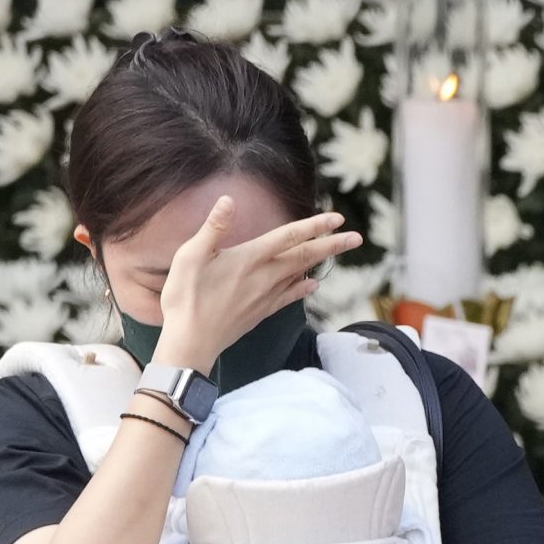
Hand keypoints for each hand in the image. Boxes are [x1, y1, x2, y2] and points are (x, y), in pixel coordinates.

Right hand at [153, 197, 356, 372]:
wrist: (190, 343)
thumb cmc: (186, 297)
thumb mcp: (190, 256)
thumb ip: (213, 228)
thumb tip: (228, 201)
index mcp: (249, 258)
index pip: (289, 237)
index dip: (315, 226)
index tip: (337, 218)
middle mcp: (264, 276)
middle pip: (305, 256)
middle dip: (332, 245)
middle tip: (356, 237)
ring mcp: (265, 296)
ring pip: (300, 274)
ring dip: (320, 262)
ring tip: (336, 252)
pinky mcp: (261, 312)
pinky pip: (290, 297)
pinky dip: (304, 287)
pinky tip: (313, 284)